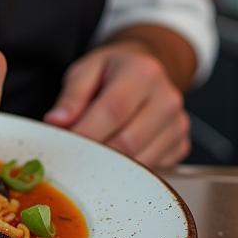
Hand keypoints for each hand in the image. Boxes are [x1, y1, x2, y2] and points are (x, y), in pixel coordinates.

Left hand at [43, 42, 189, 168]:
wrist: (147, 67)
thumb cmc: (114, 69)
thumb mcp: (87, 68)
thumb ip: (72, 95)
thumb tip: (57, 121)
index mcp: (142, 72)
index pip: (113, 111)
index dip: (86, 132)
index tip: (65, 145)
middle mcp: (166, 99)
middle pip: (128, 142)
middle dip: (95, 154)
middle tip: (72, 156)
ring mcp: (177, 124)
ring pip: (140, 162)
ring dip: (110, 167)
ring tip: (90, 156)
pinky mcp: (180, 145)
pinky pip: (151, 169)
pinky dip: (128, 171)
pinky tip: (114, 157)